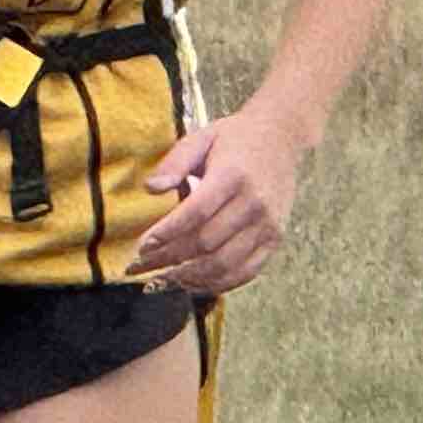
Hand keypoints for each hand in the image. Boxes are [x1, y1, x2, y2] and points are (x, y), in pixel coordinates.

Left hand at [129, 116, 302, 294]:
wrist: (283, 138)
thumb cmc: (236, 138)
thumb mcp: (201, 138)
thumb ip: (174, 162)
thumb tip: (150, 189)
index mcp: (233, 175)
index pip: (196, 213)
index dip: (166, 234)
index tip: (141, 247)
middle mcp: (254, 203)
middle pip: (206, 243)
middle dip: (168, 259)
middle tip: (139, 267)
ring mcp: (268, 224)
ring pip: (225, 263)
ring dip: (190, 278)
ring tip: (162, 281)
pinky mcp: (275, 238)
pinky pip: (246, 271)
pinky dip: (218, 283)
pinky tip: (193, 284)